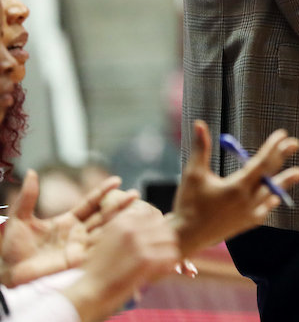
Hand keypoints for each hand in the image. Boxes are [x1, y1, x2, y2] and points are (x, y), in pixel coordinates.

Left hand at [0, 170, 137, 286]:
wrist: (8, 272)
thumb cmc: (12, 248)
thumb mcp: (19, 219)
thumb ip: (28, 197)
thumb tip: (32, 172)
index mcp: (67, 221)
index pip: (90, 203)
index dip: (103, 192)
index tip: (117, 180)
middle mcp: (77, 233)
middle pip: (103, 216)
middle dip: (120, 205)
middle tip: (136, 194)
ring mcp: (80, 247)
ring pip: (105, 232)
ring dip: (121, 223)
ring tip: (139, 213)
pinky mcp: (79, 261)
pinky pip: (98, 251)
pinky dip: (112, 244)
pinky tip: (125, 236)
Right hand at [61, 202, 180, 321]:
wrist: (90, 289)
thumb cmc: (99, 266)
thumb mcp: (108, 236)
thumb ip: (125, 225)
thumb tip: (147, 214)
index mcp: (123, 219)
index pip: (153, 214)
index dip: (156, 227)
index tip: (154, 239)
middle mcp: (132, 227)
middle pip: (164, 226)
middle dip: (163, 239)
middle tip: (160, 252)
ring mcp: (140, 242)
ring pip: (171, 240)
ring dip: (167, 251)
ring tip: (160, 261)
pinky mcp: (146, 259)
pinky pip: (171, 256)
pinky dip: (169, 264)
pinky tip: (161, 270)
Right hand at [169, 120, 298, 256]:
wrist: (185, 238)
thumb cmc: (188, 204)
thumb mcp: (193, 174)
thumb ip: (200, 148)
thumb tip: (199, 124)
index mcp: (236, 187)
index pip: (260, 163)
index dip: (272, 147)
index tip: (281, 134)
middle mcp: (247, 201)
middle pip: (270, 175)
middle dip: (282, 157)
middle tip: (295, 143)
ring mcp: (249, 214)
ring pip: (271, 194)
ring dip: (285, 181)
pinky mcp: (247, 224)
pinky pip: (265, 210)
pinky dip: (271, 200)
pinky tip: (278, 195)